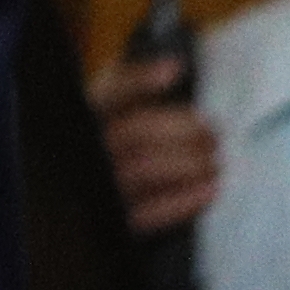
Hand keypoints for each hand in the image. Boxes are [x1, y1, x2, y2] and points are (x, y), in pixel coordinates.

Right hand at [86, 55, 219, 235]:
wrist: (75, 220)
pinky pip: (148, 213)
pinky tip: (209, 191)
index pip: (106, 94)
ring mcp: (96, 188)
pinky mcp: (111, 221)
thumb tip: (175, 68)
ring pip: (145, 169)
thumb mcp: (104, 119)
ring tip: (215, 162)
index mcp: (82, 123)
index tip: (175, 71)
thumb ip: (125, 92)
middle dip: (182, 129)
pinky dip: (183, 201)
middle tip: (213, 132)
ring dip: (189, 163)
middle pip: (135, 132)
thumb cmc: (104, 157)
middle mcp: (85, 153)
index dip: (138, 80)